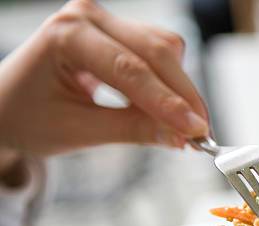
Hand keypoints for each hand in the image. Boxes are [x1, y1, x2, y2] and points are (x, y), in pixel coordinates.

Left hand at [0, 0, 209, 155]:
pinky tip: (168, 110)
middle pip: (157, 50)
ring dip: (180, 89)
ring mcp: (106, 20)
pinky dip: (171, 84)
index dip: (168, 103)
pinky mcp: (120, 32)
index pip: (130, 69)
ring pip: (165, 49)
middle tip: (200, 133)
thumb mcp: (77, 131)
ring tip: (182, 127)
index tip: (197, 131)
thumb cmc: (28, 117)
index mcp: (67, 35)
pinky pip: (160, 53)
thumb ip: (132, 130)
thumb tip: (181, 138)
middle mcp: (88, 16)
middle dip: (183, 95)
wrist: (6, 105)